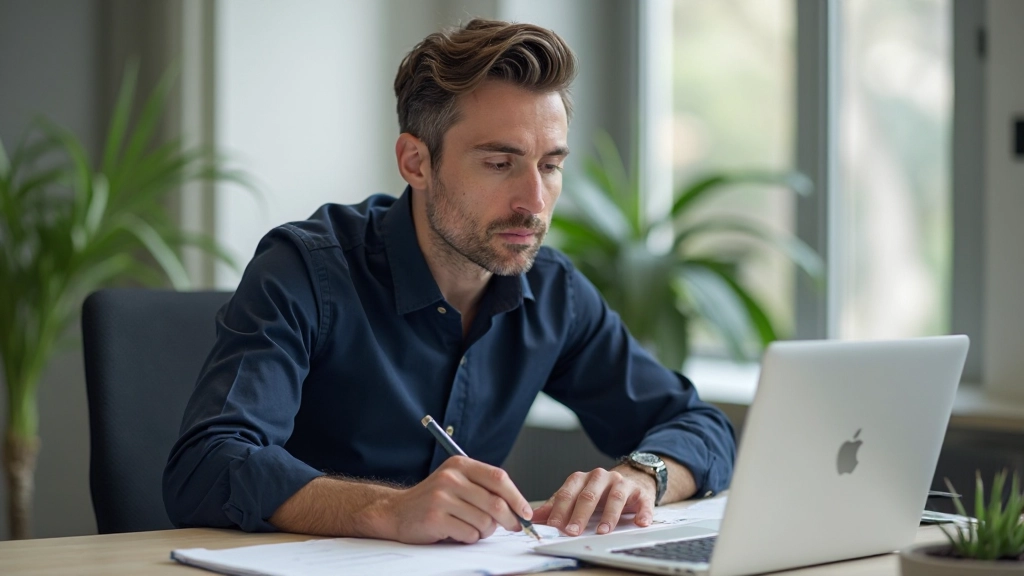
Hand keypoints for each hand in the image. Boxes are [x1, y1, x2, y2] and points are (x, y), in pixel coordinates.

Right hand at [378, 456, 532, 543]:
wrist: (397, 512)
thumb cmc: (434, 500)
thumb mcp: (457, 482)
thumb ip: (484, 488)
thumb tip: (518, 508)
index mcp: (460, 464)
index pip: (498, 478)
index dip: (517, 497)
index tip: (526, 512)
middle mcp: (451, 477)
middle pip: (495, 502)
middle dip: (509, 519)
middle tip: (513, 527)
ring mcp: (442, 498)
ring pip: (484, 522)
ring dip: (485, 531)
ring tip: (473, 528)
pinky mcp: (435, 518)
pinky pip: (469, 534)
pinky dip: (469, 538)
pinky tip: (458, 532)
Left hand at [531, 465, 655, 535]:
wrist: (631, 480)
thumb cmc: (599, 492)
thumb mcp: (576, 496)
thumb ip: (556, 506)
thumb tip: (533, 517)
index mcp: (582, 479)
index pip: (568, 493)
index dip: (560, 510)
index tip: (554, 526)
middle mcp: (601, 478)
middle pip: (589, 495)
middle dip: (580, 515)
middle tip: (573, 531)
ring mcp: (621, 483)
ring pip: (615, 497)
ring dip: (609, 516)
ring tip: (603, 532)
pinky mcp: (640, 492)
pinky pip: (642, 502)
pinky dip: (642, 513)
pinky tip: (640, 522)